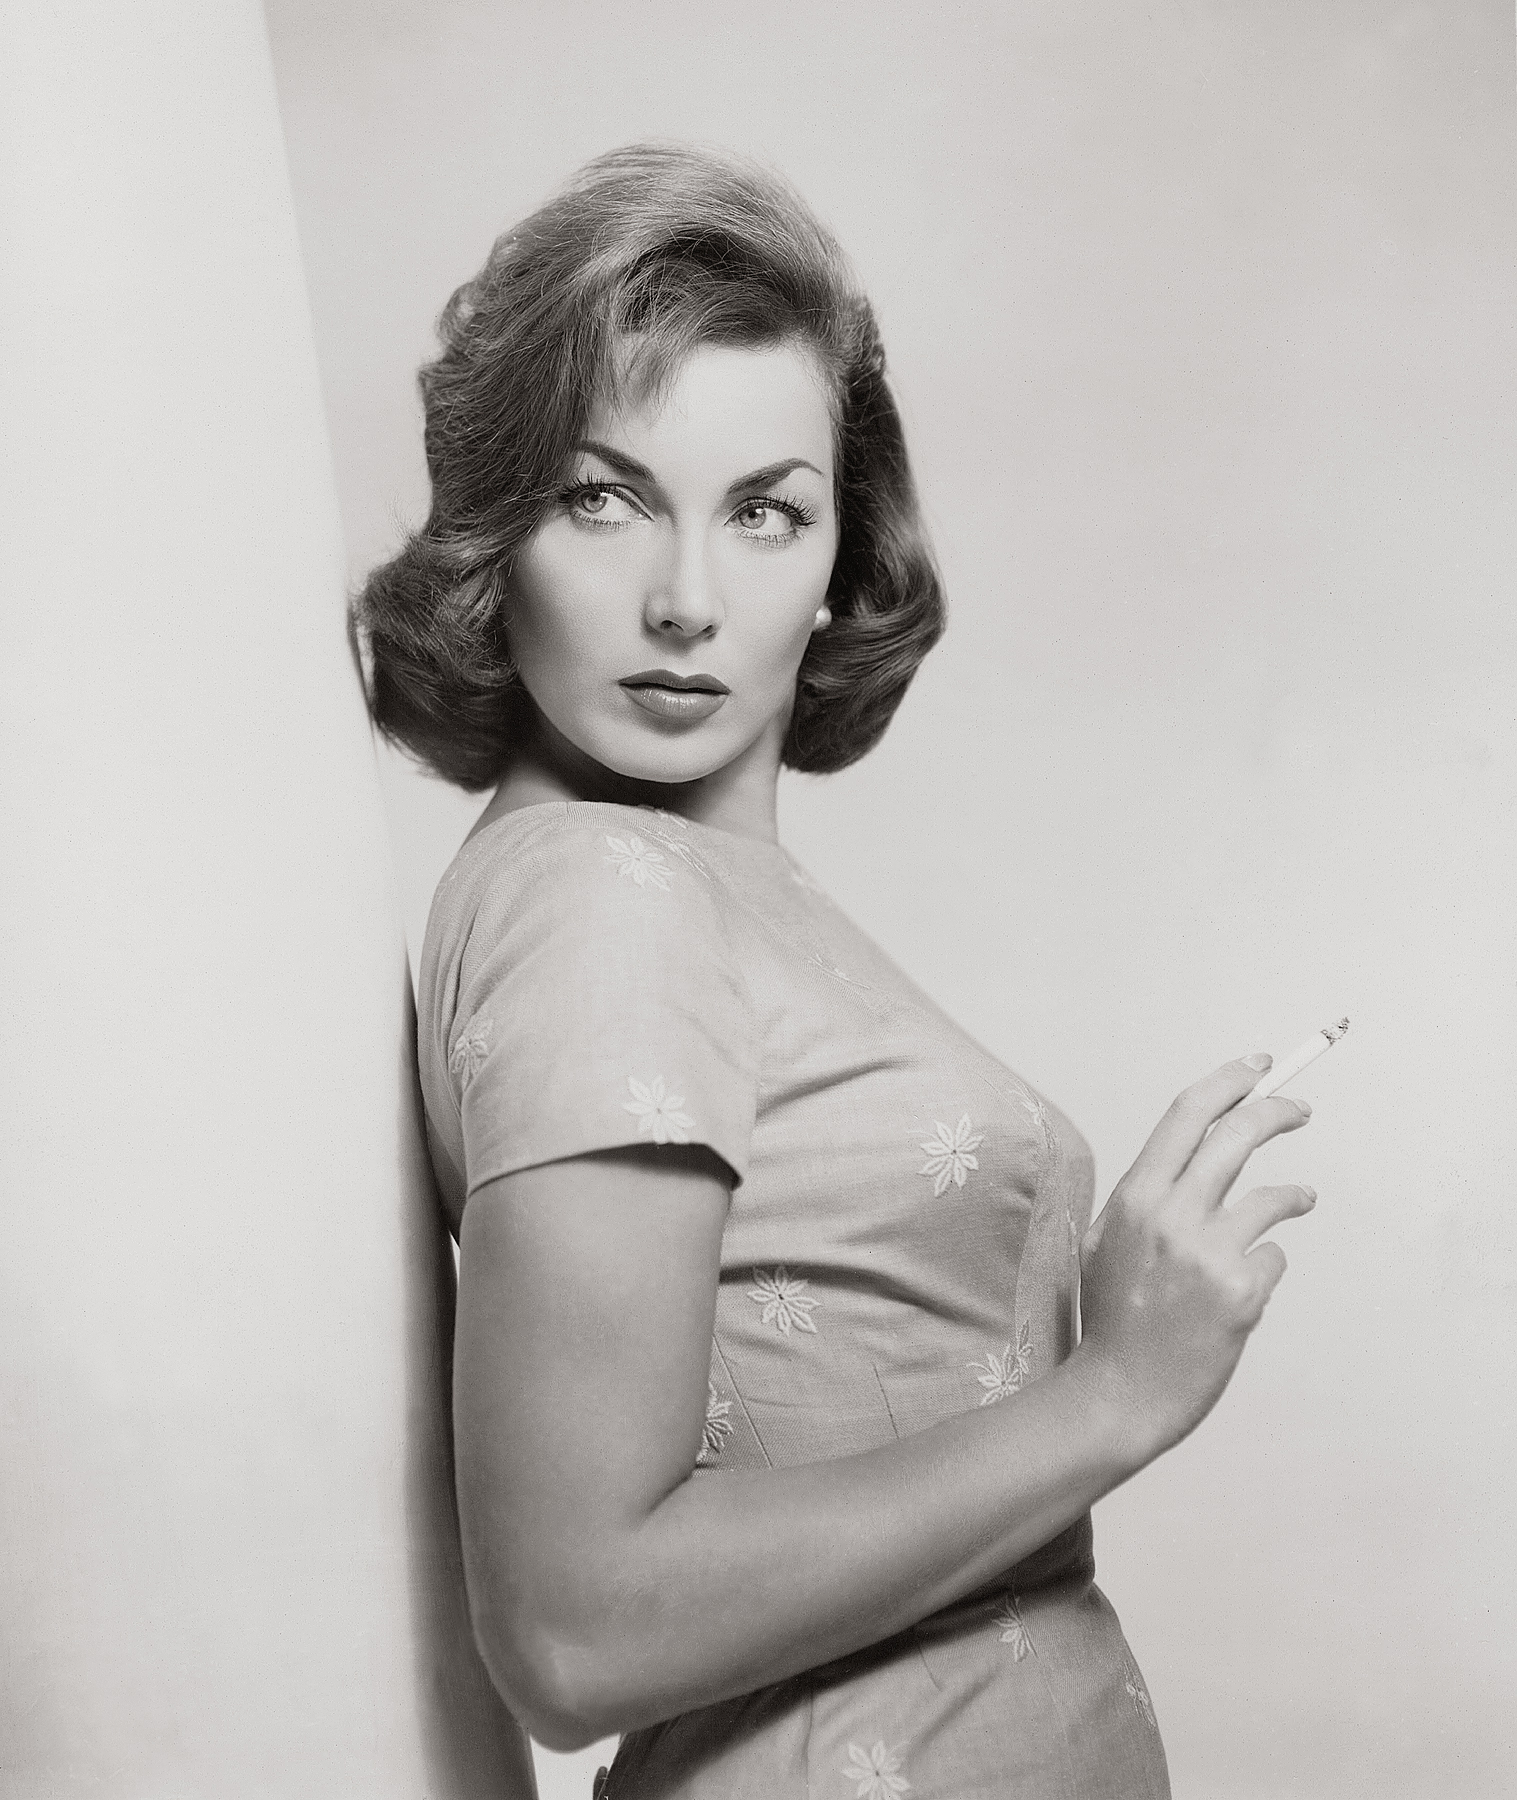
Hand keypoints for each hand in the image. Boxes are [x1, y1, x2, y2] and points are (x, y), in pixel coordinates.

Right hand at [1076, 1055, 1314, 1464]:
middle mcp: (1171, 1215)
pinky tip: (1251, 1286)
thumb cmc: (1112, 1318)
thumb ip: (1146, 1200)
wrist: (1120, 1393)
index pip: (1188, 1114)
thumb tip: (1189, 1163)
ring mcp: (1209, 1253)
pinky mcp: (1241, 1292)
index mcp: (1135, 1196)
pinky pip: (1273, 1257)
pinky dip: (1266, 1264)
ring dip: (1294, 1195)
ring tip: (1301, 1199)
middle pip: (1237, 1134)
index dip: (1227, 1081)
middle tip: (1297, 1109)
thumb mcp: (1108, 1241)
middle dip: (1276, 1110)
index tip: (1254, 1067)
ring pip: (1273, 1196)